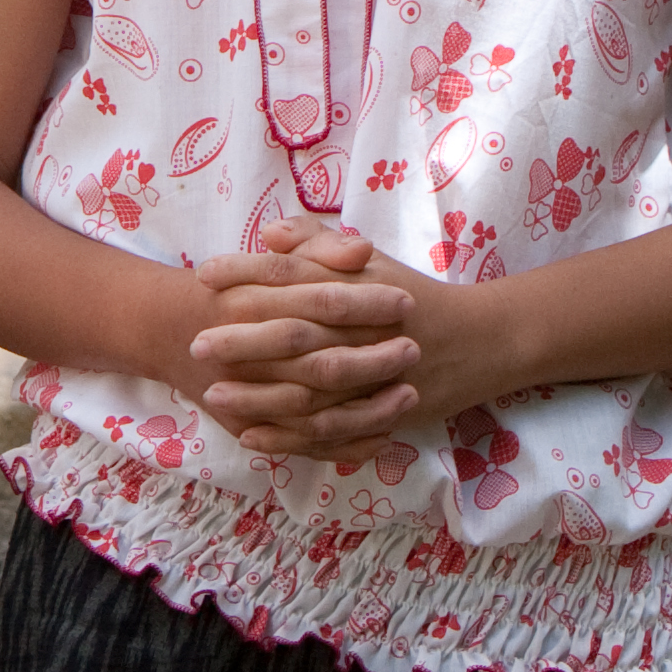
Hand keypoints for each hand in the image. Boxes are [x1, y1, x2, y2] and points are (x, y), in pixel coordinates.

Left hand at [183, 221, 489, 461]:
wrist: (474, 341)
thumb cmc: (407, 294)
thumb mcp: (368, 258)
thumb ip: (316, 240)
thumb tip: (267, 235)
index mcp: (356, 284)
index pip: (296, 274)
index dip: (247, 273)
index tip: (204, 275)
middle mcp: (363, 329)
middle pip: (298, 332)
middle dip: (244, 339)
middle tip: (197, 342)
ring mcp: (372, 376)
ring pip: (311, 388)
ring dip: (259, 394)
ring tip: (211, 395)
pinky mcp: (379, 413)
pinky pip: (331, 430)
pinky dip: (290, 436)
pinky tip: (251, 436)